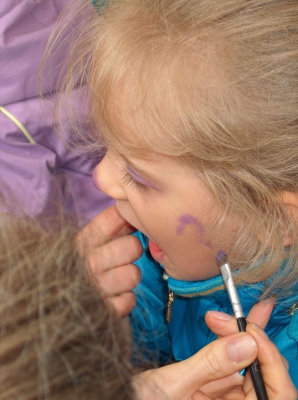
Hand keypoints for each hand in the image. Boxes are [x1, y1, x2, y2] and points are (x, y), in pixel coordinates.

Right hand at [76, 205, 141, 315]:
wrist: (55, 310)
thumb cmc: (81, 270)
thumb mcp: (88, 245)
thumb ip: (109, 226)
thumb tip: (130, 207)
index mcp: (81, 242)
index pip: (113, 220)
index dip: (126, 221)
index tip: (130, 225)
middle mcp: (85, 263)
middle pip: (133, 246)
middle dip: (132, 251)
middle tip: (123, 258)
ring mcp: (93, 288)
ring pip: (133, 274)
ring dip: (130, 277)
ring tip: (118, 279)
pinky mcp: (103, 312)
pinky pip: (129, 300)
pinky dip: (126, 300)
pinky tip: (115, 297)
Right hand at [133, 323, 296, 399]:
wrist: (117, 398)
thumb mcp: (171, 386)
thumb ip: (209, 364)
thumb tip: (246, 339)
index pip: (276, 394)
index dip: (270, 360)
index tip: (250, 330)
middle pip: (263, 378)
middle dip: (256, 341)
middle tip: (254, 311)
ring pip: (244, 368)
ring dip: (243, 337)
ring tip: (244, 310)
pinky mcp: (210, 391)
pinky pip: (226, 366)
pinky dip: (227, 342)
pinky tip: (226, 323)